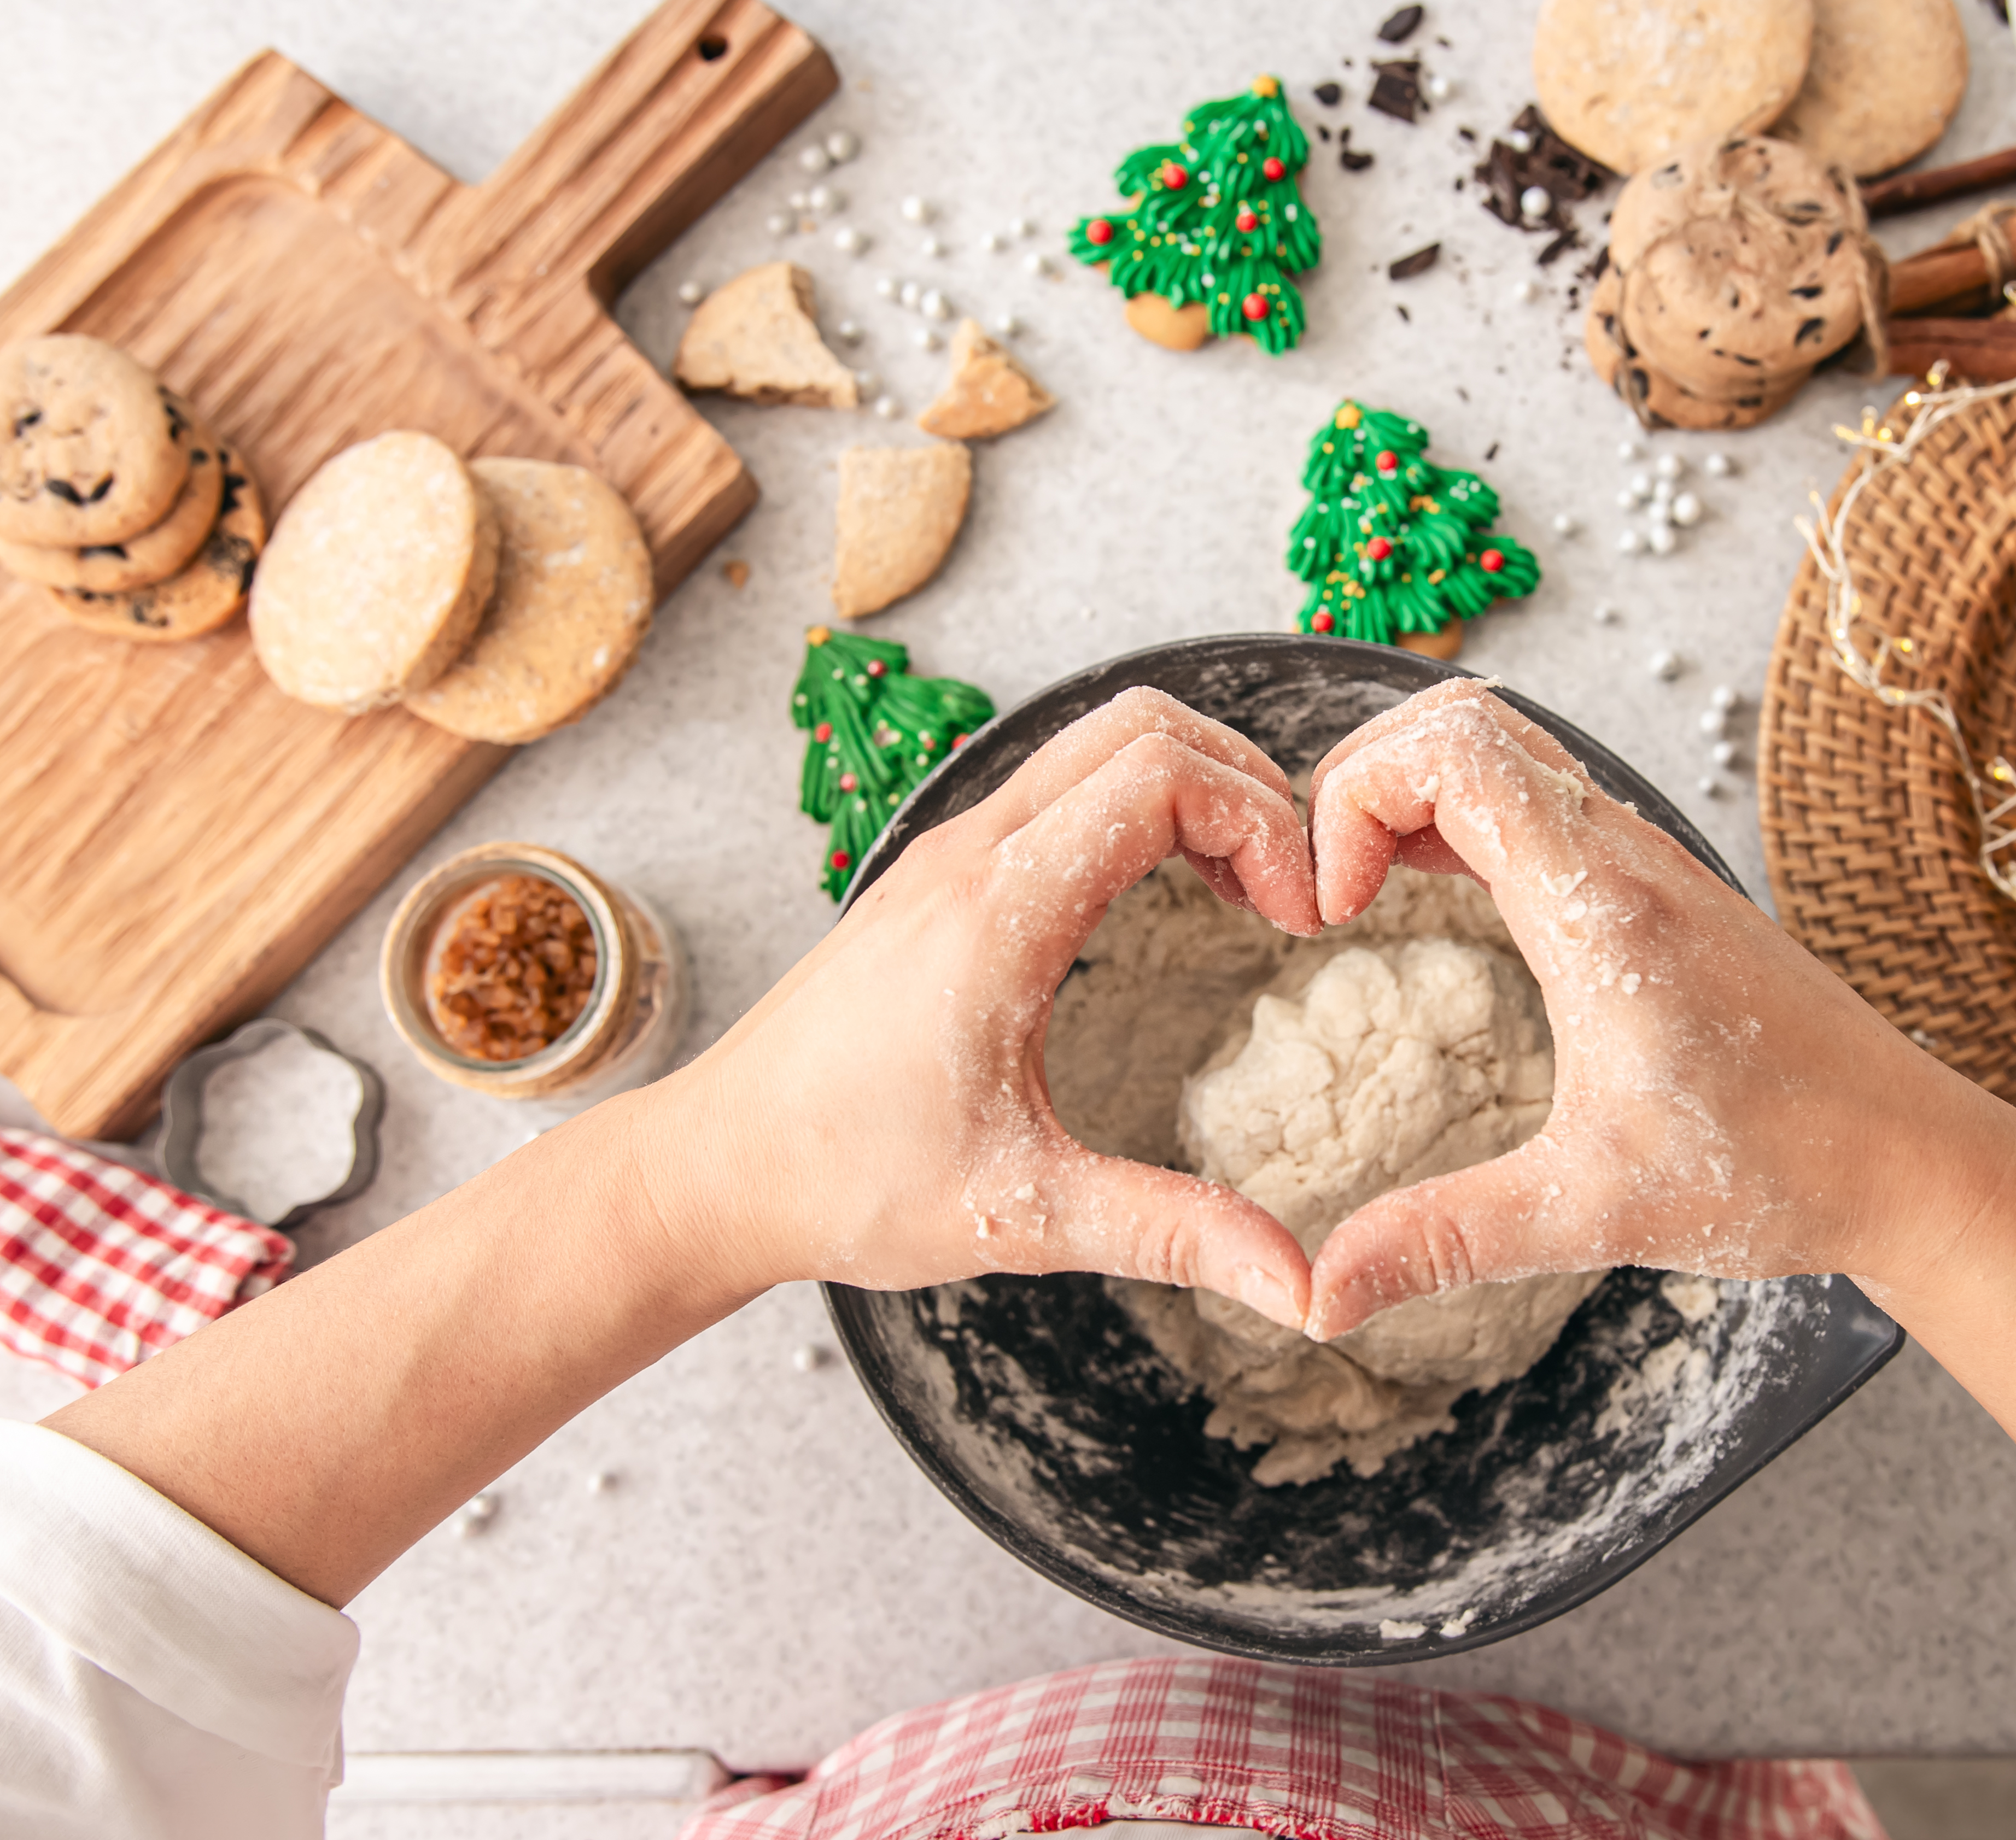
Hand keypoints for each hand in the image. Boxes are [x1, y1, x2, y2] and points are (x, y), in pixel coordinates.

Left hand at [650, 689, 1321, 1328]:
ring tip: (1245, 888)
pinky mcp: (931, 877)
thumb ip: (1171, 1232)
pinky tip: (1162, 894)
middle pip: (1138, 725)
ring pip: (1093, 745)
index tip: (1301, 916)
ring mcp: (943, 855)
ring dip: (1189, 786)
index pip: (1160, 774)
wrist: (709, 1170)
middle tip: (1292, 883)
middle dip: (1244, 779)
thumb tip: (1305, 1290)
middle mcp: (967, 855)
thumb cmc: (843, 1184)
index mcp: (996, 912)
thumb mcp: (1023, 1215)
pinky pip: (1055, 789)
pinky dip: (1133, 806)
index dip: (1261, 821)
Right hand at [1300, 681, 2015, 1337]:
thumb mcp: (1591, 1212)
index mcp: (1603, 907)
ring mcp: (1651, 864)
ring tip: (1362, 890)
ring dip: (1414, 793)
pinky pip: (1543, 801)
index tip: (1327, 908)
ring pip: (1508, 751)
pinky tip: (1436, 893)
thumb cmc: (1781, 1171)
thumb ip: (1445, 1240)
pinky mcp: (1663, 889)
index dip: (1356, 797)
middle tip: (1327, 886)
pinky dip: (1464, 817)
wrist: (1916, 1162)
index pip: (1454, 752)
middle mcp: (1629, 858)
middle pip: (1467, 720)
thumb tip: (1317, 1298)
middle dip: (1365, 776)